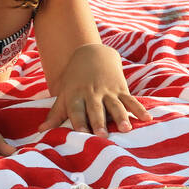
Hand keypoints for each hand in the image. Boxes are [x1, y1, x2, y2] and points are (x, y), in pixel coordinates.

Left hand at [36, 44, 151, 136]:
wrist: (92, 53)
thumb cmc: (74, 78)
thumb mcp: (64, 93)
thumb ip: (55, 114)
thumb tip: (41, 131)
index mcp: (76, 95)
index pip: (77, 110)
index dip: (79, 122)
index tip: (81, 134)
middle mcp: (92, 93)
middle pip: (96, 109)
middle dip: (99, 122)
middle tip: (102, 135)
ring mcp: (108, 90)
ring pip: (115, 105)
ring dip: (121, 117)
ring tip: (126, 129)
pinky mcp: (121, 88)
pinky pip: (131, 100)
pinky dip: (139, 109)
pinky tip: (147, 118)